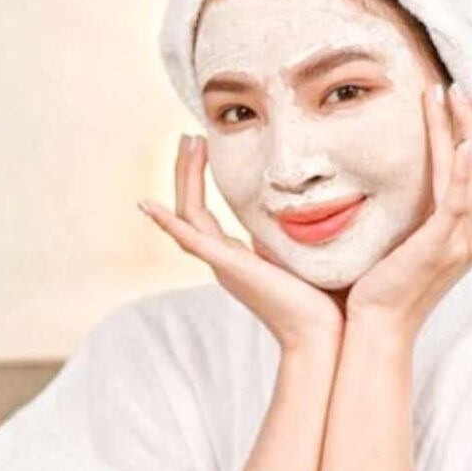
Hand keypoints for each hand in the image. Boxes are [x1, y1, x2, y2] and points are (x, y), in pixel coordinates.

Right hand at [137, 134, 342, 354]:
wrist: (324, 335)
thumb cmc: (322, 302)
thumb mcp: (300, 257)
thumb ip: (288, 237)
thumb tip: (302, 213)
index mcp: (236, 258)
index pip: (204, 213)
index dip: (199, 179)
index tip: (203, 146)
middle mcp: (222, 261)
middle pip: (189, 209)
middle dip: (188, 171)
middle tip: (189, 135)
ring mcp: (221, 265)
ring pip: (188, 216)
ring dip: (185, 178)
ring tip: (188, 142)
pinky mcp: (228, 268)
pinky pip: (189, 240)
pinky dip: (166, 223)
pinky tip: (147, 204)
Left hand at [344, 83, 471, 342]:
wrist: (377, 325)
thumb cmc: (386, 285)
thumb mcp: (412, 242)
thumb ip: (422, 214)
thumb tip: (409, 182)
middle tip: (466, 84)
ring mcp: (462, 240)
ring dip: (467, 129)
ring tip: (452, 95)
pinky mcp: (439, 245)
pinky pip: (460, 201)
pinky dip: (468, 170)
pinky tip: (467, 143)